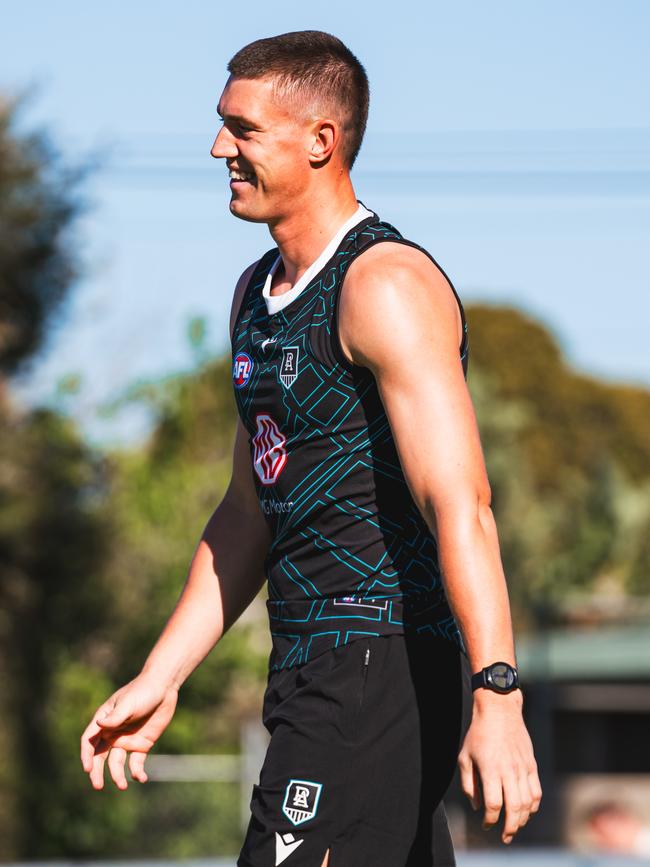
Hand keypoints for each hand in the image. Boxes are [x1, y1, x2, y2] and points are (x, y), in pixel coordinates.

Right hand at [80, 673, 178, 789]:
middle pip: (99, 757)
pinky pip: (136, 763)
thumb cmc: (142, 691)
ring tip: (123, 786)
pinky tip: (141, 778)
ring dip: (118, 775)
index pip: (89, 741)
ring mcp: (126, 740)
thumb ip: (115, 717)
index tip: (88, 768)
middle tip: (98, 786)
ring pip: (117, 763)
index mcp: (104, 721)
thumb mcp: (128, 704)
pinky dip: (137, 772)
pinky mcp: (141, 744)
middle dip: (97, 772)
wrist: (164, 688)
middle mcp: (112, 733)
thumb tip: (99, 724)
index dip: (87, 756)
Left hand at [457, 690, 541, 843]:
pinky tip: (526, 812)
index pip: (494, 804)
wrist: (499, 710)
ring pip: (528, 802)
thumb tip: (476, 806)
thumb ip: (468, 784)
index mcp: (490, 769)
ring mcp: (523, 768)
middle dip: (510, 827)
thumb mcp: (464, 757)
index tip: (485, 824)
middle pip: (514, 807)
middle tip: (504, 837)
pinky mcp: (531, 764)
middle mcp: (509, 770)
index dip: (490, 819)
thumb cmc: (478, 734)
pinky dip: (533, 806)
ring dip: (522, 820)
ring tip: (514, 827)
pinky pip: (536, 791)